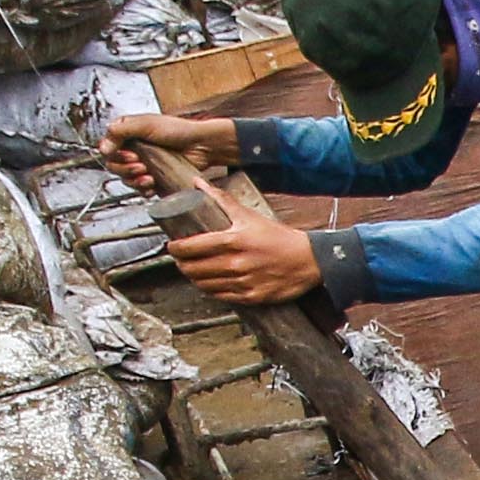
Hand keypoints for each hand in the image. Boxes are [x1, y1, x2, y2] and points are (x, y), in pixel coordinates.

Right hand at [100, 109, 236, 193]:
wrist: (200, 145)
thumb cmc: (177, 130)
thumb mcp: (145, 124)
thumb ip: (121, 131)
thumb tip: (102, 146)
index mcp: (127, 134)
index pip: (107, 150)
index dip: (116, 156)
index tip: (130, 155)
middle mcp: (133, 149)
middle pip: (114, 167)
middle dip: (126, 169)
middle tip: (141, 165)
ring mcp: (143, 165)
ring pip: (126, 179)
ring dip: (135, 180)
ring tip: (149, 175)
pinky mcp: (153, 178)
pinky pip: (141, 189)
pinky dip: (144, 189)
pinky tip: (152, 184)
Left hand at [168, 209, 326, 305]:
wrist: (308, 260)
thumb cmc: (278, 236)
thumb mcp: (248, 215)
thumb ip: (220, 199)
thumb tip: (197, 183)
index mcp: (233, 240)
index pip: (191, 247)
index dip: (175, 249)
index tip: (172, 246)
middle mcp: (236, 263)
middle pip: (193, 268)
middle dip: (181, 264)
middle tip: (180, 259)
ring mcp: (243, 282)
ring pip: (204, 284)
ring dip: (193, 278)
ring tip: (192, 270)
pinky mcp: (251, 297)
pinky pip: (220, 296)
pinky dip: (210, 290)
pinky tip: (208, 283)